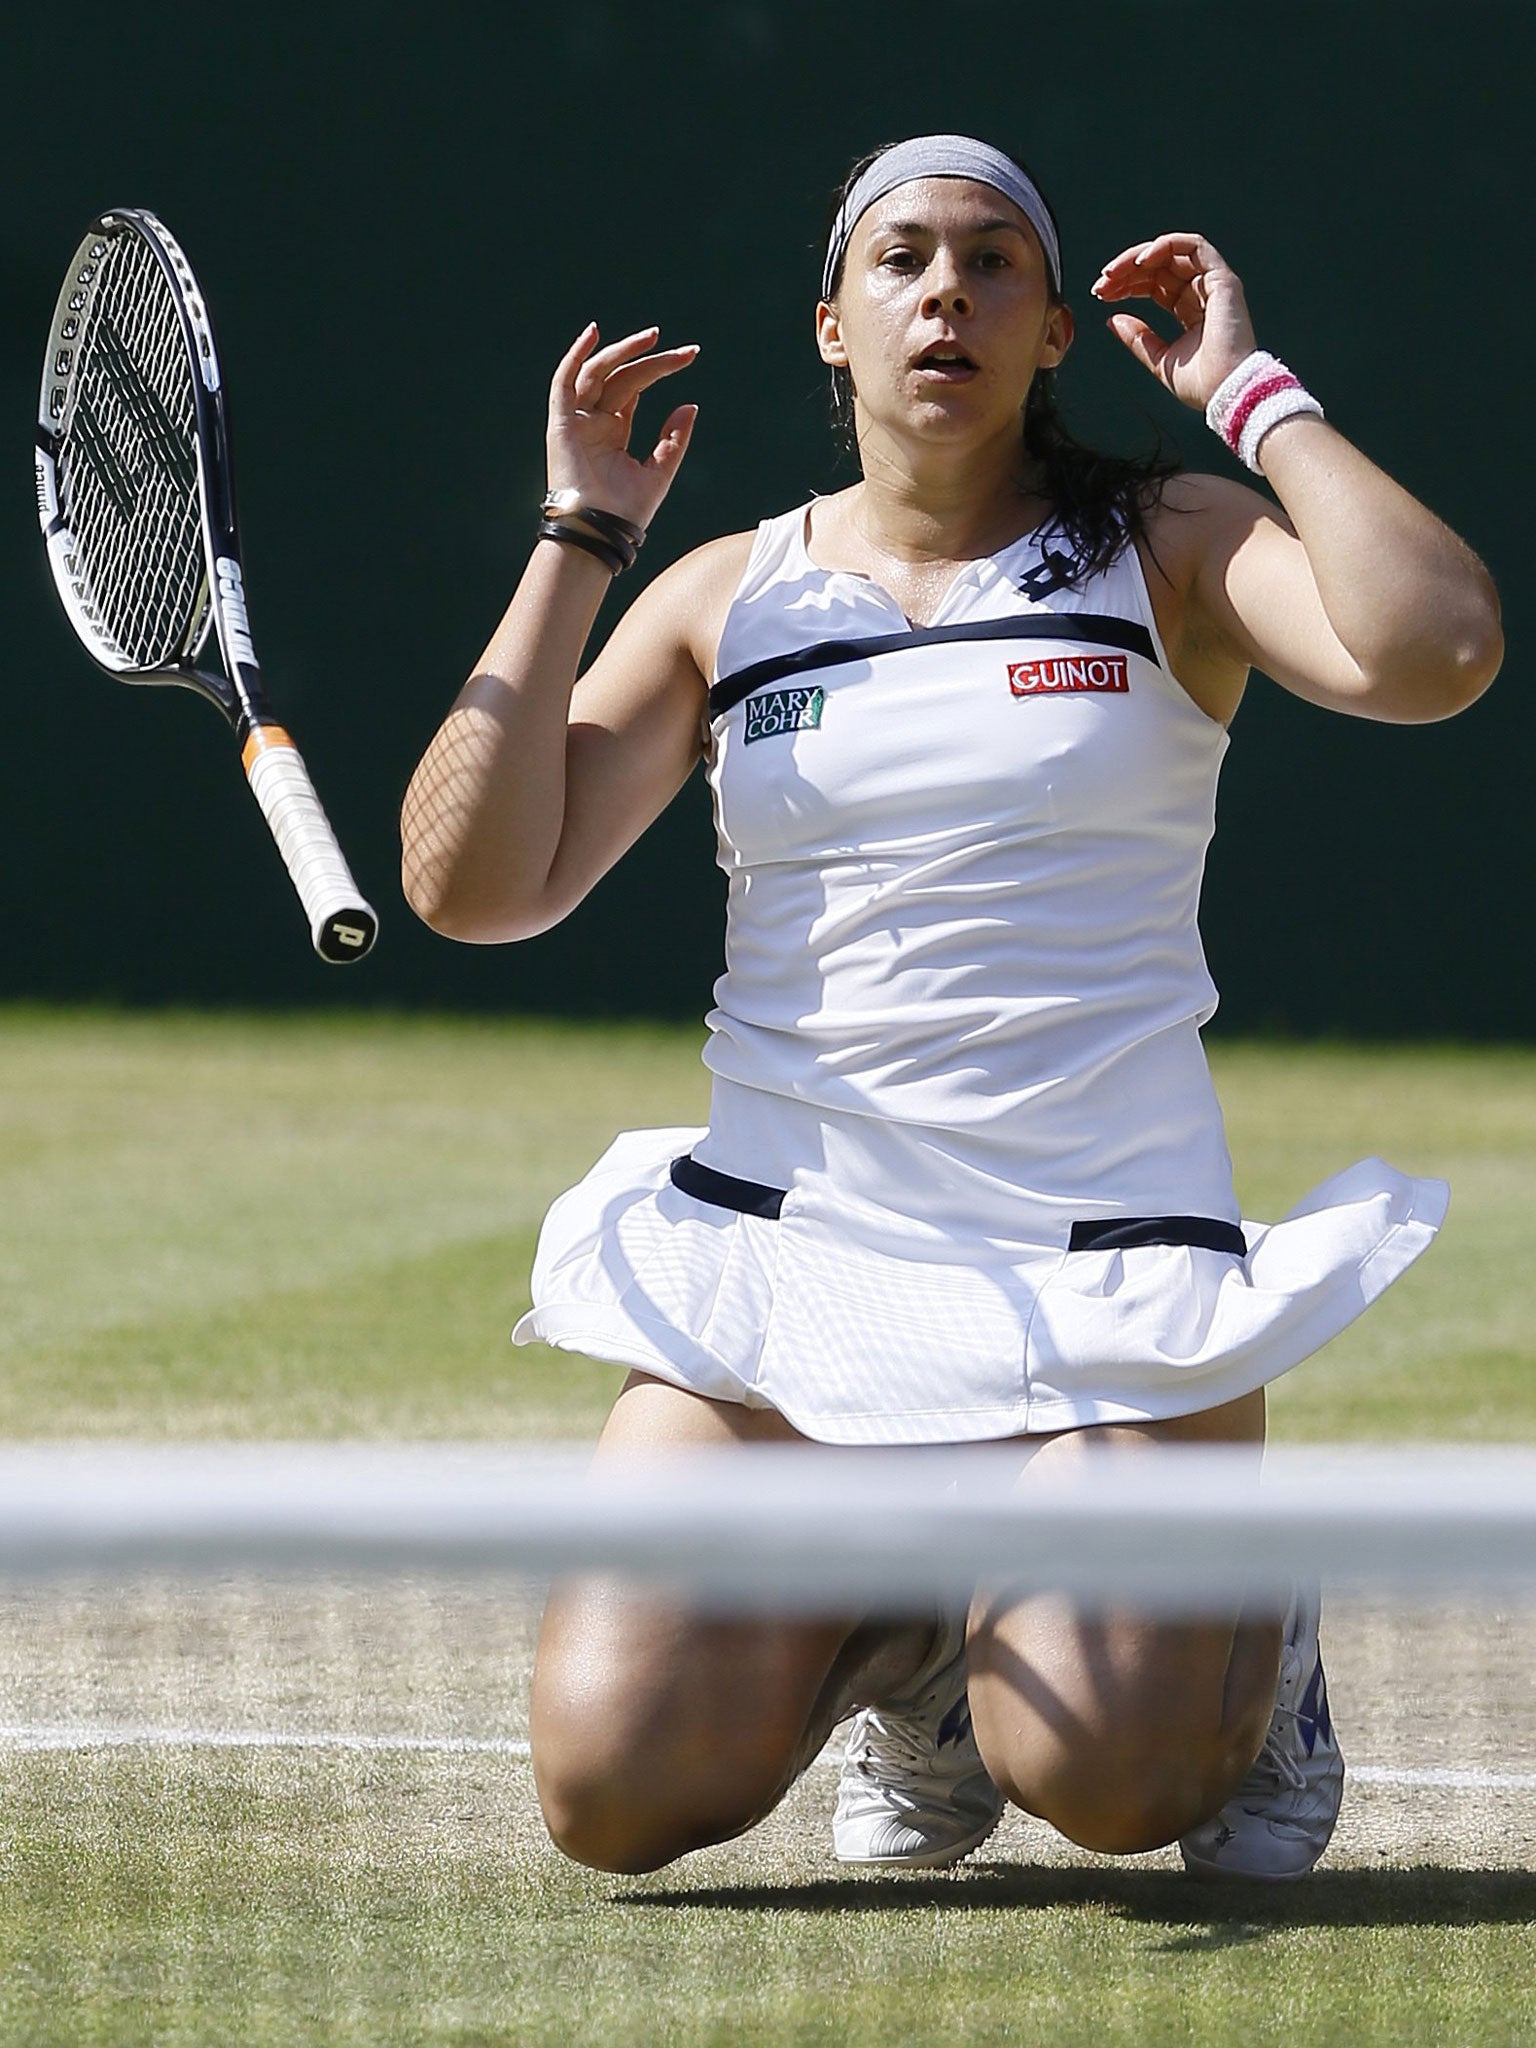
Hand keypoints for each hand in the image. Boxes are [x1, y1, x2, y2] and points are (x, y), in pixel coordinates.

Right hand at [546, 323, 698, 529]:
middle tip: (686, 351)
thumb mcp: (660, 471)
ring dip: (623, 351)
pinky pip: (564, 381)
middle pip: (623, 377)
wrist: (601, 532)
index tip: (691, 356)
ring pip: (598, 372)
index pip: (635, 387)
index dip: (660, 368)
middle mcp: (594, 421)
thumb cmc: (626, 512)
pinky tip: (593, 333)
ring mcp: (577, 420)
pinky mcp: (561, 422)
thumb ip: (674, 438)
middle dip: (653, 360)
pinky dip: (575, 356)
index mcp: (614, 431)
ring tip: (652, 338)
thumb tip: (690, 405)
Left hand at [1091, 234, 1255, 411]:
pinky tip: (1141, 261)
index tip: (1101, 294)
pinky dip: (1165, 246)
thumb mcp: (1159, 359)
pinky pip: (1194, 246)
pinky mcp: (1222, 279)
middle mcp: (1201, 293)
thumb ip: (1138, 339)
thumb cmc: (1203, 384)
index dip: (1126, 284)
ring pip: (1172, 252)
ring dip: (1139, 256)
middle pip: (1159, 266)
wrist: (1227, 391)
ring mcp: (1213, 283)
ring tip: (1115, 272)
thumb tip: (1113, 319)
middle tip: (1102, 283)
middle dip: (1126, 270)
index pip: (1154, 284)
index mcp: (1189, 310)